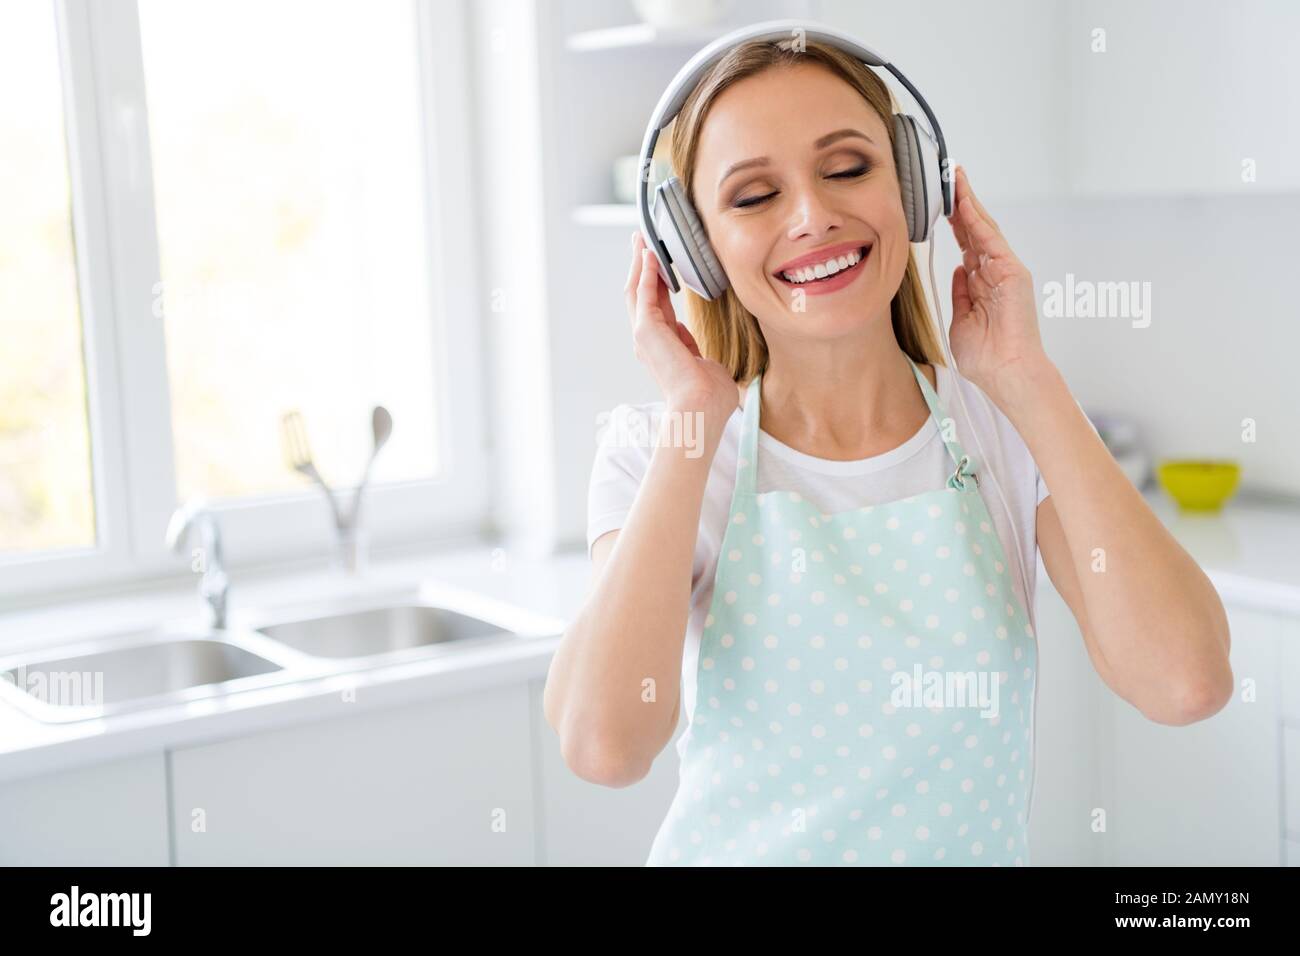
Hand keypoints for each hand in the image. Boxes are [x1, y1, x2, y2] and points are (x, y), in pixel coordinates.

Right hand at [625, 231, 738, 430]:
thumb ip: (693, 349)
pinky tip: (650, 254)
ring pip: (636, 290)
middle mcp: (648, 340)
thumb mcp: (703, 365)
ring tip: (642, 240)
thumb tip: (687, 338)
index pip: (656, 307)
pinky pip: (643, 293)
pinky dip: (646, 272)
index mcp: (662, 347)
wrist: (701, 408)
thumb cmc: (709, 397)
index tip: (659, 262)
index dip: (657, 282)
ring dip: (639, 263)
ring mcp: (644, 335)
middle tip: (642, 241)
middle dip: (641, 266)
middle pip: (639, 293)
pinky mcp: (645, 331)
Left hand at [946, 166, 1049, 406]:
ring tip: (953, 177)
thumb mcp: (962, 320)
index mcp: (983, 284)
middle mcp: (996, 272)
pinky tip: (963, 201)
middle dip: (962, 203)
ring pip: (984, 228)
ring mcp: (1005, 270)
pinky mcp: (1012, 271)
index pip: (968, 245)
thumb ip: (962, 293)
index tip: (941, 202)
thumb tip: (959, 270)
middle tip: (948, 176)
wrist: (1006, 373)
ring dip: (968, 202)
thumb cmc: (986, 356)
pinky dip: (976, 218)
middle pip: (976, 230)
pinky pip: (991, 239)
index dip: (955, 222)